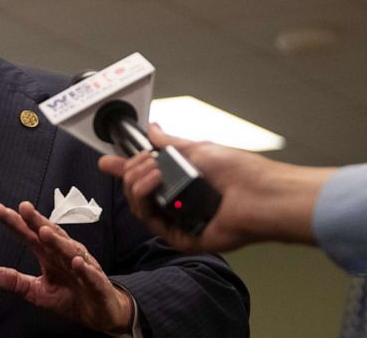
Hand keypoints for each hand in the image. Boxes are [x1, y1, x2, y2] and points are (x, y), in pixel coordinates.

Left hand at [0, 202, 132, 333]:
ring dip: (57, 241)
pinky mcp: (97, 284)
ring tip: (44, 231)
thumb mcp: (37, 291)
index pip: (30, 235)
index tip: (0, 210)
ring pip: (69, 250)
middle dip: (37, 221)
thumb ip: (15, 281)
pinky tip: (76, 262)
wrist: (100, 313)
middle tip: (23, 208)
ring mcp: (83, 267)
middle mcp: (65, 255)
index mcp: (49, 255)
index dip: (16, 223)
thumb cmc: (69, 297)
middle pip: (50, 234)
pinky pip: (91, 275)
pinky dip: (84, 268)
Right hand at [98, 125, 331, 252]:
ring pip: (139, 206)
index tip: (106, 161)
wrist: (259, 194)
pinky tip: (156, 182)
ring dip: (137, 182)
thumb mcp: (197, 148)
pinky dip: (146, 199)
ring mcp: (177, 220)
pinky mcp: (180, 237)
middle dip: (131, 170)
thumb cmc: (239, 171)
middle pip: (136, 190)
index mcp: (180, 181)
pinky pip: (151, 221)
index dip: (124, 168)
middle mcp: (177, 202)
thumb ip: (169, 143)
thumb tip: (153, 129)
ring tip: (152, 170)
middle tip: (142, 160)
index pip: (145, 176)